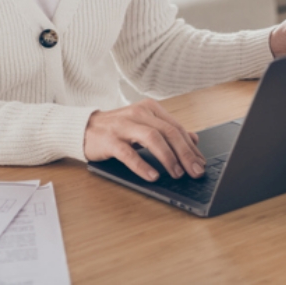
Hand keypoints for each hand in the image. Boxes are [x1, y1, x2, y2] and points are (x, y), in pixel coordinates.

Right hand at [84, 99, 205, 181]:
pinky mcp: (109, 140)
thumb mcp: (144, 126)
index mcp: (149, 109)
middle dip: (185, 153)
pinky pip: (128, 153)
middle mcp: (138, 114)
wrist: (84, 128)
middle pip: (169, 132)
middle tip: (195, 171)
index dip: (191, 147)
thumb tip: (194, 140)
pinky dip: (142, 165)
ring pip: (152, 138)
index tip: (201, 163)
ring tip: (177, 173)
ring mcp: (123, 126)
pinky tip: (153, 176)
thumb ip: (167, 130)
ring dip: (168, 158)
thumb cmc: (117, 129)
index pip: (176, 127)